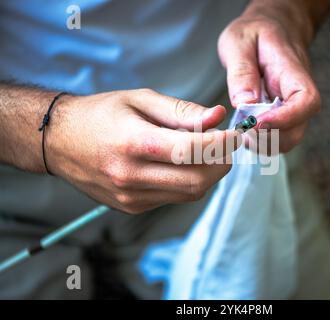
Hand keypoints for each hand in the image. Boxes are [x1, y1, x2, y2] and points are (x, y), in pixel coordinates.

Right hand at [46, 89, 239, 213]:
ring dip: (208, 174)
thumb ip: (182, 111)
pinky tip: (183, 164)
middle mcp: (131, 176)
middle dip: (221, 163)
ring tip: (205, 151)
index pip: (191, 151)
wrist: (60, 141)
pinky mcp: (132, 207)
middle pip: (197, 180)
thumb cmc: (100, 114)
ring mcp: (131, 197)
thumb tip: (218, 117)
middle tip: (226, 145)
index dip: (222, 143)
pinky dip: (188, 181)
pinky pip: (174, 197)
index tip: (236, 134)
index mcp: (133, 143)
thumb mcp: (140, 100)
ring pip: (190, 193)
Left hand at [218, 3, 320, 152]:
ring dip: (267, 144)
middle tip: (243, 132)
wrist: (271, 26)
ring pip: (290, 137)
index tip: (257, 123)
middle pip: (300, 127)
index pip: (306, 100)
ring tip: (242, 135)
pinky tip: (246, 133)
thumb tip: (245, 103)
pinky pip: (280, 135)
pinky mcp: (283, 112)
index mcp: (291, 70)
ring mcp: (292, 104)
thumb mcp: (239, 41)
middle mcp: (297, 92)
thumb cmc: (255, 32)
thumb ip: (241, 71)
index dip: (286, 118)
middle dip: (272, 138)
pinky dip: (264, 142)